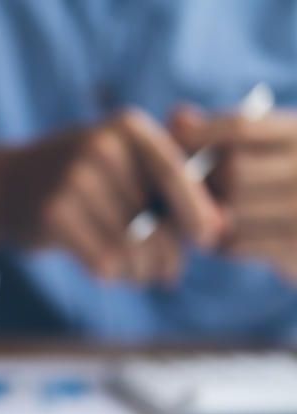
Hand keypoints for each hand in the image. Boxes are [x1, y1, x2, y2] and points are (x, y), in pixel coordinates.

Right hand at [0, 109, 224, 282]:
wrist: (2, 185)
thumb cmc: (77, 179)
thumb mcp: (122, 161)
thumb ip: (170, 184)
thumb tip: (220, 228)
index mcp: (125, 128)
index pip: (173, 173)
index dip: (196, 211)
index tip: (209, 239)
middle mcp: (97, 148)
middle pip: (153, 219)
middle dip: (167, 255)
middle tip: (167, 272)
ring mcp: (71, 181)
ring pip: (130, 245)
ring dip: (141, 270)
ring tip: (139, 273)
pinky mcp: (51, 214)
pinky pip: (103, 260)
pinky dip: (113, 275)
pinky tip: (110, 271)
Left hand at [171, 105, 296, 280]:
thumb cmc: (284, 178)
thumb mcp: (269, 144)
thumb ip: (224, 130)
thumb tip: (176, 116)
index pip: (243, 127)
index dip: (202, 132)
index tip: (176, 136)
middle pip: (232, 171)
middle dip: (204, 180)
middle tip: (187, 186)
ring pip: (230, 210)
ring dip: (208, 214)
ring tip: (203, 211)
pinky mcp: (294, 250)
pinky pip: (235, 243)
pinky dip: (220, 241)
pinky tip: (224, 234)